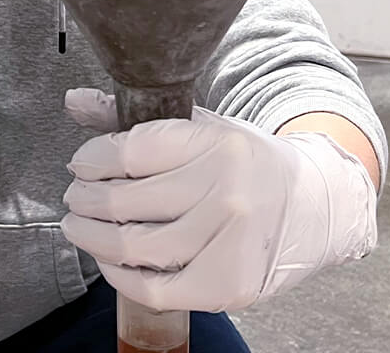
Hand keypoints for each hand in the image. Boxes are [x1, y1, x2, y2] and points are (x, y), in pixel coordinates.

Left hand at [59, 88, 377, 312]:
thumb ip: (136, 119)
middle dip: (84, 201)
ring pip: (134, 248)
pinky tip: (111, 262)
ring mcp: (230, 241)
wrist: (316, 206)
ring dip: (92, 238)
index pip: (129, 150)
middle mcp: (226, 192)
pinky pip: (155, 289)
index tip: (81, 164)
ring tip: (80, 227)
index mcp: (217, 144)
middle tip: (75, 199)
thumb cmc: (248, 166)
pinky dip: (120, 278)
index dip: (91, 159)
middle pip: (124, 202)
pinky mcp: (230, 284)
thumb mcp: (203, 128)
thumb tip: (74, 100)